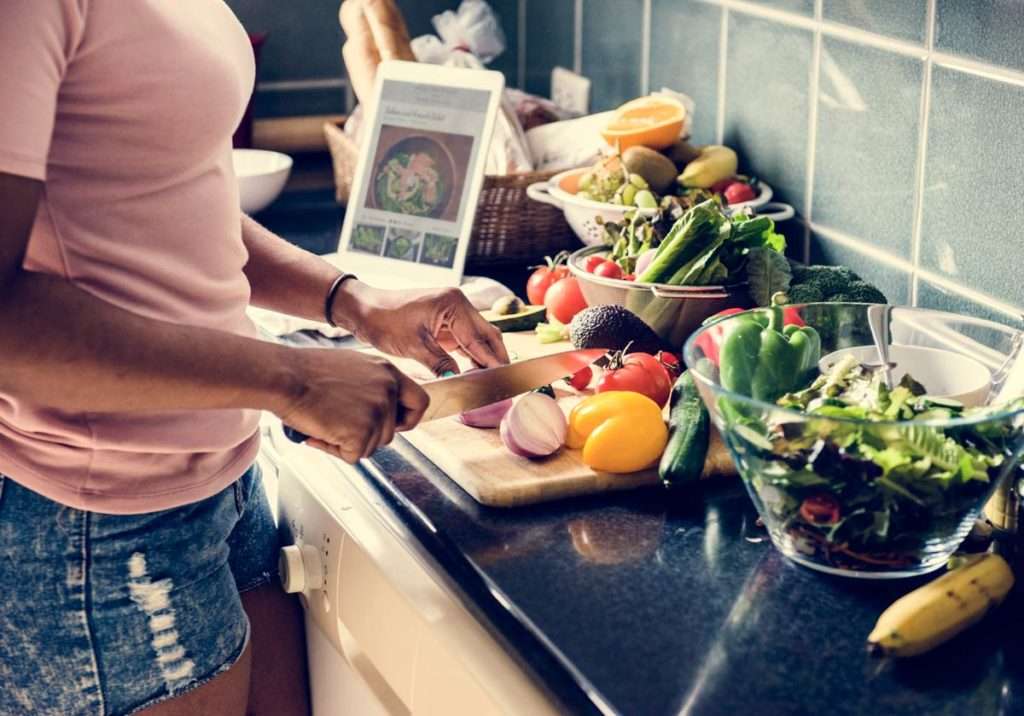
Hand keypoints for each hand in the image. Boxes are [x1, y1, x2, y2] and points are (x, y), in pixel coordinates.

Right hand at [275, 347, 427, 461]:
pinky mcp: (362, 433)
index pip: (420, 402)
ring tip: (324, 422)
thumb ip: (371, 385)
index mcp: (387, 372)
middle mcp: (388, 390)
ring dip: (348, 442)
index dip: (408, 419)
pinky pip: (353, 456)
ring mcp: (377, 412)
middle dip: (366, 435)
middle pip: (390, 433)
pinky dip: (334, 450)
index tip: (396, 425)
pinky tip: (320, 432)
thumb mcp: (351, 367)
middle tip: (338, 424)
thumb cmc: (305, 372)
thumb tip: (375, 408)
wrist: (285, 377)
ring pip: (371, 446)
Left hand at [334, 282, 509, 374]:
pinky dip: (471, 355)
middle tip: (503, 382)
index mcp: (453, 304)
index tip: (502, 379)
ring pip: (478, 337)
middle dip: (496, 358)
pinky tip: (474, 372)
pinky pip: (465, 339)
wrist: (364, 310)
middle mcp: (458, 304)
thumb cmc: (385, 321)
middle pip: (487, 334)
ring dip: (484, 358)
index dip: (491, 361)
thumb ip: (441, 364)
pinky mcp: (445, 321)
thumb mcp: (414, 347)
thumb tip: (460, 381)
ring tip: (491, 381)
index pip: (479, 338)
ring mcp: (453, 311)